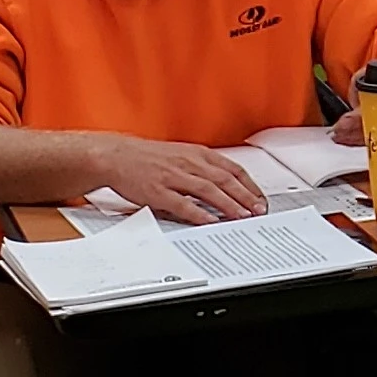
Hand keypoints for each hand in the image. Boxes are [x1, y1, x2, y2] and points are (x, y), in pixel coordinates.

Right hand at [96, 137, 268, 225]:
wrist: (115, 155)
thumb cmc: (148, 158)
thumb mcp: (181, 155)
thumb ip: (203, 169)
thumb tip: (228, 186)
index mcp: (197, 154)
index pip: (233, 169)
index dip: (250, 185)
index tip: (261, 199)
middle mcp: (188, 163)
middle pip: (225, 180)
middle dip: (246, 197)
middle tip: (259, 211)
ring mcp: (173, 176)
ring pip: (208, 191)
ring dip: (229, 205)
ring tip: (243, 217)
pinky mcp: (157, 191)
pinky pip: (182, 203)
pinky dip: (199, 214)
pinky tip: (211, 222)